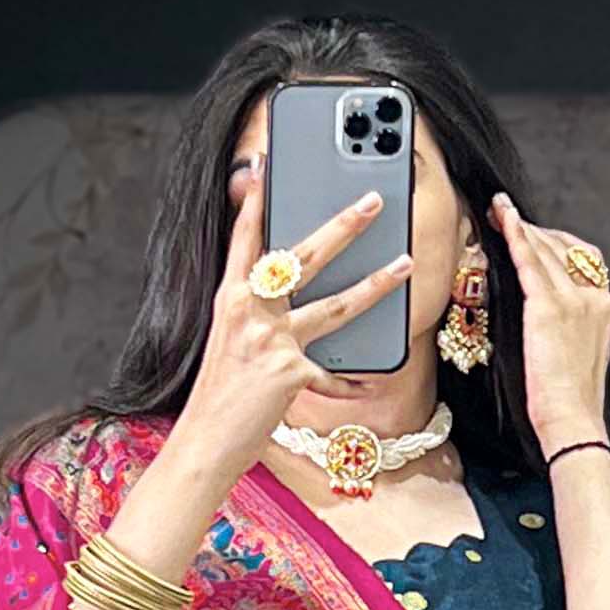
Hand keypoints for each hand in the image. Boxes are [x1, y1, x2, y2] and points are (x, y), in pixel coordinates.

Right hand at [168, 174, 415, 494]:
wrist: (205, 442)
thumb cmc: (218, 396)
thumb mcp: (227, 341)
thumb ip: (253, 309)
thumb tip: (281, 286)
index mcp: (231, 299)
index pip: (245, 240)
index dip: (256, 202)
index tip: (267, 167)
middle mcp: (250, 312)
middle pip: (305, 257)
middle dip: (343, 225)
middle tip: (372, 201)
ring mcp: (272, 341)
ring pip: (335, 305)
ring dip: (375, 283)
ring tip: (404, 264)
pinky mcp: (291, 373)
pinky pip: (333, 373)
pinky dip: (351, 382)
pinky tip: (374, 381)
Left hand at [491, 194, 609, 450]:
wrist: (572, 422)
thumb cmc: (569, 401)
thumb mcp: (574, 354)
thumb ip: (563, 325)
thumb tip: (536, 310)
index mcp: (603, 307)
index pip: (582, 258)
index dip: (554, 240)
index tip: (532, 231)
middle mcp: (594, 297)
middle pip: (563, 248)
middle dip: (533, 229)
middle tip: (505, 214)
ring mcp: (574, 300)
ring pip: (545, 251)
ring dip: (520, 227)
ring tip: (498, 211)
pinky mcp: (550, 309)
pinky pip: (529, 263)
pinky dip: (515, 237)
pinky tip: (503, 221)